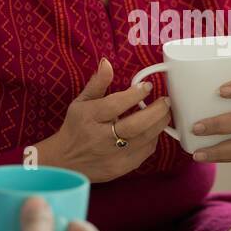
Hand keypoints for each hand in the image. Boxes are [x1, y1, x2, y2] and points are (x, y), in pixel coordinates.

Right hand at [34, 58, 172, 183]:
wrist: (66, 162)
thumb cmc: (76, 128)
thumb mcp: (81, 102)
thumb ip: (97, 83)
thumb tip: (107, 63)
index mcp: (90, 118)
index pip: (115, 105)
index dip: (134, 95)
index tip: (147, 86)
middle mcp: (101, 138)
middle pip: (134, 126)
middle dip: (155, 112)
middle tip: (165, 101)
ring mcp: (112, 156)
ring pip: (144, 140)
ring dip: (159, 125)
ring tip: (164, 113)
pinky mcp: (120, 168)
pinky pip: (144, 153)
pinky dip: (153, 139)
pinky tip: (153, 130)